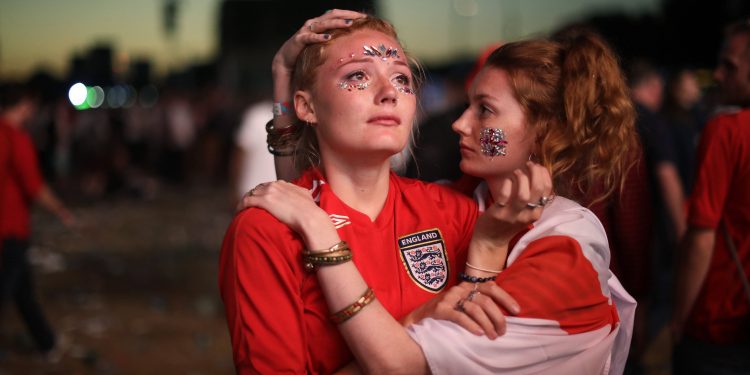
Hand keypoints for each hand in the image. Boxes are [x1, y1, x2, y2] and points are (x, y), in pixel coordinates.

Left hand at [238, 180, 331, 237]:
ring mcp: (268, 192)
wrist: (309, 217)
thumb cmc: (310, 210)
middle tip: (249, 204)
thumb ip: (301, 192)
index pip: (268, 185)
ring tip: (241, 209)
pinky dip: (240, 206)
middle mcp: (275, 185)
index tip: (261, 198)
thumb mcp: (306, 196)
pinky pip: (246, 201)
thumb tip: (303, 193)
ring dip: (245, 200)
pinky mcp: (263, 201)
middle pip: (257, 188)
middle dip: (253, 195)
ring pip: (250, 193)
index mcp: (283, 184)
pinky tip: (238, 211)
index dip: (263, 192)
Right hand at [272, 9, 366, 77]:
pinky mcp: (299, 39)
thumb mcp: (322, 45)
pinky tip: (328, 38)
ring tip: (349, 24)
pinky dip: (319, 37)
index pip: (336, 14)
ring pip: (323, 24)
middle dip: (346, 15)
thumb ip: (333, 41)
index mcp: (320, 23)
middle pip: (331, 15)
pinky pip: (310, 37)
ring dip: (337, 23)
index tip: (363, 16)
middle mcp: (313, 23)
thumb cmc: (307, 52)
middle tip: (359, 18)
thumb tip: (350, 44)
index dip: (349, 14)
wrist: (287, 59)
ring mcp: (306, 30)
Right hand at [402, 282, 518, 339]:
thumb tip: (502, 317)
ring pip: (475, 308)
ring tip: (492, 336)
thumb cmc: (445, 314)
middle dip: (497, 317)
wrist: (417, 319)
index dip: (505, 298)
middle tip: (502, 332)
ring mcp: (449, 298)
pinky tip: (478, 333)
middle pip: (485, 300)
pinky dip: (471, 325)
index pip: (490, 287)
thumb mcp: (462, 304)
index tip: (516, 311)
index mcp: (467, 287)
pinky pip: (459, 316)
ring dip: (487, 324)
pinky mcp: (440, 309)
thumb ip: (478, 305)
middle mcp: (459, 289)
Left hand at [471, 162, 553, 261]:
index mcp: (536, 213)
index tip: (539, 166)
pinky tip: (507, 180)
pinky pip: (505, 195)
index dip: (545, 175)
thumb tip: (537, 174)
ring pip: (523, 194)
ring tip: (517, 171)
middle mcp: (527, 215)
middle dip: (536, 173)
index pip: (548, 191)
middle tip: (529, 164)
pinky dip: (507, 184)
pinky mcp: (499, 213)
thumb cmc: (509, 223)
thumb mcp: (526, 213)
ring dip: (521, 178)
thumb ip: (532, 198)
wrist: (491, 240)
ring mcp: (513, 215)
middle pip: (538, 190)